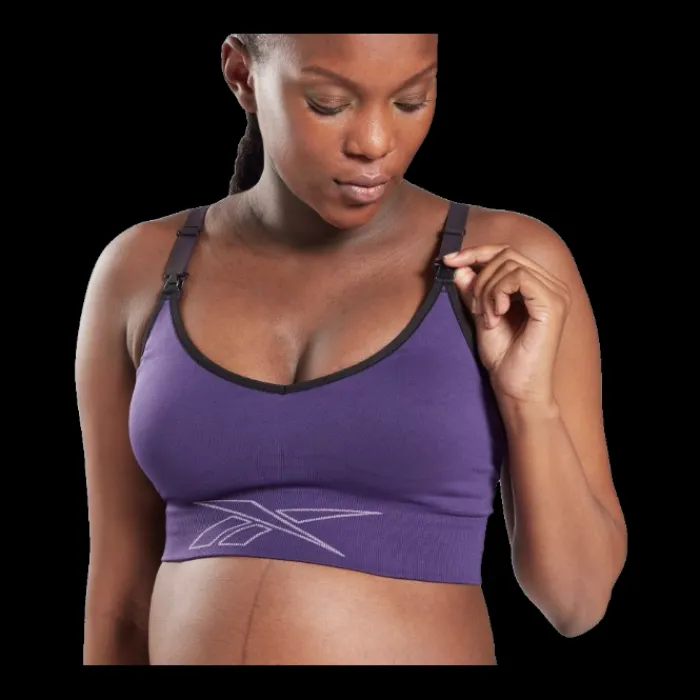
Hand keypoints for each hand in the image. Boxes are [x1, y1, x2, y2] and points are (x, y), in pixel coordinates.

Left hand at [442, 244, 570, 406]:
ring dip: (487, 289)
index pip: (507, 252)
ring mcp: (555, 294)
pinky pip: (518, 278)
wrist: (516, 389)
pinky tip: (495, 315)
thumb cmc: (503, 358)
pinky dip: (497, 293)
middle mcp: (552, 285)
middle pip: (507, 254)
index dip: (476, 253)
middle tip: (475, 307)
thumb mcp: (481, 315)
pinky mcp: (552, 304)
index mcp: (539, 286)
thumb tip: (461, 267)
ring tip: (486, 316)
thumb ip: (473, 290)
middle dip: (480, 276)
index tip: (450, 261)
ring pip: (510, 263)